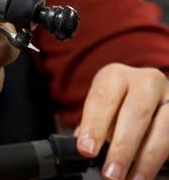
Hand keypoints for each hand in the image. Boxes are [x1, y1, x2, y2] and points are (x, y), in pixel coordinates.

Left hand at [76, 63, 168, 179]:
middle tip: (111, 173)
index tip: (87, 150)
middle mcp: (145, 82)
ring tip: (131, 179)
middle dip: (122, 147)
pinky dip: (160, 159)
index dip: (94, 125)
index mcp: (116, 76)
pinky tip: (147, 173)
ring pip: (162, 129)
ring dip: (145, 160)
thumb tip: (84, 147)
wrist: (150, 98)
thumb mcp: (103, 108)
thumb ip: (94, 125)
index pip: (103, 97)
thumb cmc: (119, 106)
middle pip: (135, 113)